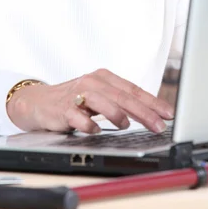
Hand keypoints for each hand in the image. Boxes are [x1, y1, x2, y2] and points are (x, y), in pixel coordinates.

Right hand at [7, 68, 173, 133]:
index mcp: (104, 77)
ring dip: (117, 114)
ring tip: (127, 125)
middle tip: (159, 125)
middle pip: (122, 96)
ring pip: (102, 101)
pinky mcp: (62, 108)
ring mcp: (77, 94)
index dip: (153, 102)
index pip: (133, 89)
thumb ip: (120, 102)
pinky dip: (89, 125)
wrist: (38, 102)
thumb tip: (150, 114)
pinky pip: (78, 117)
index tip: (169, 114)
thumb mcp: (99, 96)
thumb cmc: (74, 99)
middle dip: (144, 112)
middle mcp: (92, 82)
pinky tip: (96, 131)